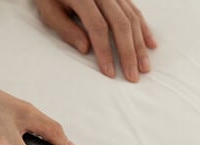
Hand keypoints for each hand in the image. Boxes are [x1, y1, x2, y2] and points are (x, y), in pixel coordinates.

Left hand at [35, 0, 156, 81]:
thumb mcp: (48, 11)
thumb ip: (66, 29)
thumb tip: (85, 48)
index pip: (98, 26)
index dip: (105, 51)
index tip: (110, 73)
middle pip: (120, 24)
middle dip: (128, 53)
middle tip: (132, 77)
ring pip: (132, 18)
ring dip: (140, 45)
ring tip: (144, 68)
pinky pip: (135, 11)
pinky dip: (144, 29)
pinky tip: (151, 45)